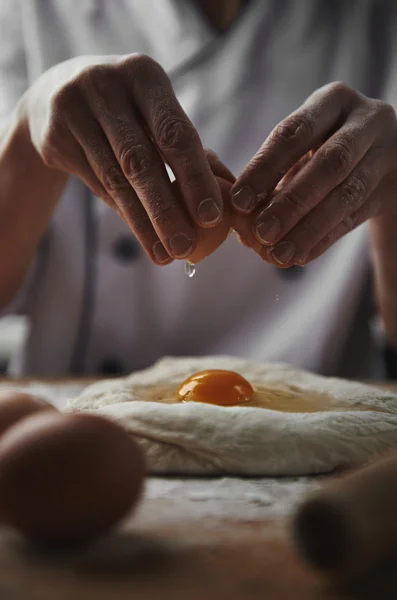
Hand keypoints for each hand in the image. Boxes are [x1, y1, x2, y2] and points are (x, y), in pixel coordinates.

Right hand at [21, 54, 223, 264]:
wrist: (56, 95)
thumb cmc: (128, 110)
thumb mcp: (158, 115)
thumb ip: (194, 151)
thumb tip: (232, 192)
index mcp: (144, 75)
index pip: (174, 132)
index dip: (194, 177)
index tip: (211, 217)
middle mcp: (106, 87)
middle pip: (140, 160)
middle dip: (166, 210)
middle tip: (186, 248)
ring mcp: (74, 111)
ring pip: (115, 180)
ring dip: (143, 224)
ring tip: (165, 254)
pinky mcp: (55, 138)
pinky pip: (97, 185)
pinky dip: (124, 215)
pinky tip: (143, 238)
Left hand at [231, 82, 396, 265]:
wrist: (380, 157)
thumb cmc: (322, 147)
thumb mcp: (302, 146)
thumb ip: (274, 173)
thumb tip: (239, 216)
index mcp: (333, 101)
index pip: (295, 133)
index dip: (265, 168)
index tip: (239, 202)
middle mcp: (367, 121)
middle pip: (330, 163)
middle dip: (292, 201)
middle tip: (262, 232)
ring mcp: (387, 155)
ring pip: (348, 194)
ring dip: (309, 228)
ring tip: (280, 254)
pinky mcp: (393, 188)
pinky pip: (356, 218)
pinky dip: (325, 239)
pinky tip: (302, 255)